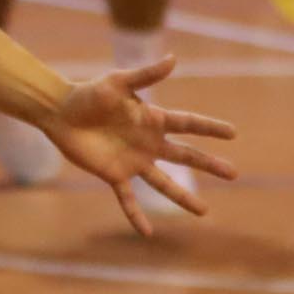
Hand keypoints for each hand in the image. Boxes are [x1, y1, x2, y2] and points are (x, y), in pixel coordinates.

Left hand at [38, 56, 238, 238]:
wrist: (60, 112)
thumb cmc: (89, 93)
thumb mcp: (119, 81)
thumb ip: (146, 74)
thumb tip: (174, 59)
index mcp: (153, 119)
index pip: (188, 124)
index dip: (210, 128)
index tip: (233, 133)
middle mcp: (148, 143)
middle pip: (185, 156)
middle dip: (209, 164)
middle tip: (234, 173)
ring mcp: (133, 161)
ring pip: (164, 183)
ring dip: (183, 197)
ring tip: (204, 212)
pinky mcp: (114, 175)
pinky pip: (128, 199)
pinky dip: (136, 216)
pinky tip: (147, 233)